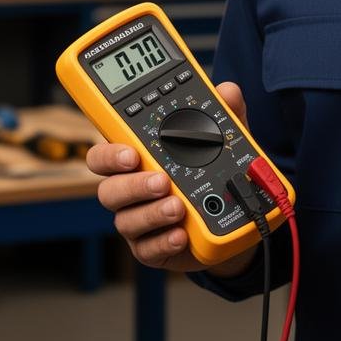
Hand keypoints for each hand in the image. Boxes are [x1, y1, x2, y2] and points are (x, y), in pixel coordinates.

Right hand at [86, 81, 255, 276]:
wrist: (234, 215)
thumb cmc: (213, 169)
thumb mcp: (224, 137)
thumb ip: (223, 113)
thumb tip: (227, 91)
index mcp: (140, 159)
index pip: (106, 154)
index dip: (109, 154)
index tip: (130, 153)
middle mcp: (132, 190)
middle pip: (109, 190)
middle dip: (133, 185)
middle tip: (161, 180)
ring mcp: (141, 220)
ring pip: (127, 220)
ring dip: (151, 213)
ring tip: (177, 207)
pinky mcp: (154, 248)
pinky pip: (148, 249)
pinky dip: (163, 242)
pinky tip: (180, 234)